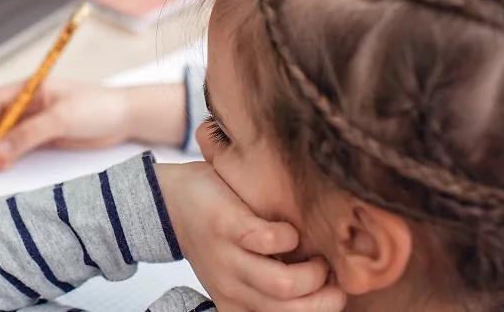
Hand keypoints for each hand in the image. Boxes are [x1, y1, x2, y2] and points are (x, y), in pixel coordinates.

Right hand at [0, 80, 135, 170]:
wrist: (124, 118)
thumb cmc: (97, 107)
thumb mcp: (62, 118)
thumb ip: (30, 133)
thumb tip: (0, 147)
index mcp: (31, 89)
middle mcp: (29, 104)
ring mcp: (36, 121)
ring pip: (6, 136)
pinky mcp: (44, 137)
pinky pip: (19, 147)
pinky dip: (9, 156)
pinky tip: (5, 165)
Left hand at [156, 161, 346, 311]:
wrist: (172, 202)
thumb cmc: (217, 238)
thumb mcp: (238, 275)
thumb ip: (268, 289)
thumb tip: (323, 292)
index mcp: (237, 304)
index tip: (330, 295)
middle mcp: (233, 288)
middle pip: (291, 311)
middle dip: (326, 298)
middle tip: (331, 277)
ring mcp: (229, 259)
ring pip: (283, 285)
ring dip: (312, 272)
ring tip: (315, 257)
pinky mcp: (228, 227)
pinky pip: (269, 241)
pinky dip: (288, 237)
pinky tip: (287, 231)